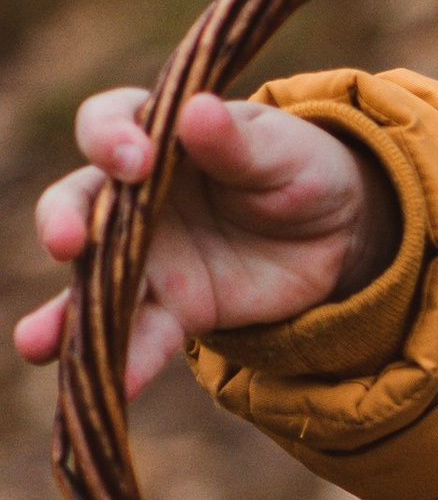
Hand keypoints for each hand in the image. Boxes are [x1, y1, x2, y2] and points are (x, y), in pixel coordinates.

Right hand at [15, 85, 399, 396]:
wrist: (340, 233)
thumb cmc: (301, 168)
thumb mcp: (282, 148)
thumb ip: (237, 141)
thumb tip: (197, 114)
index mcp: (157, 136)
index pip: (108, 125)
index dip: (110, 138)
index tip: (133, 160)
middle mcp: (135, 197)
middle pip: (78, 204)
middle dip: (63, 221)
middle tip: (65, 242)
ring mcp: (150, 257)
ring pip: (94, 283)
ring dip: (63, 316)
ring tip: (34, 344)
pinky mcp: (177, 309)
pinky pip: (145, 336)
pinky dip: (128, 362)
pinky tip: (112, 386)